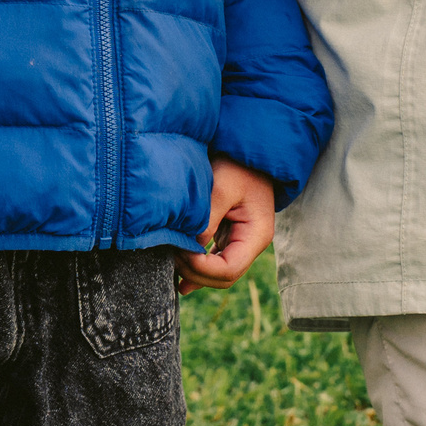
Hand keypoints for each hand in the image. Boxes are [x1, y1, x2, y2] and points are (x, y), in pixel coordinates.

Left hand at [176, 159, 276, 294]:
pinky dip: (198, 266)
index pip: (229, 269)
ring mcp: (241, 241)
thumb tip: (191, 247)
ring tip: (169, 266)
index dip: (202, 268)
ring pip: (218, 272)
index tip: (180, 252)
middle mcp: (251, 243)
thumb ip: (208, 219)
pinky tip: (181, 275)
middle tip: (170, 256)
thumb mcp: (221, 187)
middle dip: (196, 272)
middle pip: (224, 276)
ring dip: (194, 272)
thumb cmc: (237, 164)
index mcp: (256, 235)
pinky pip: (215, 259)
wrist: (247, 149)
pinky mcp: (230, 235)